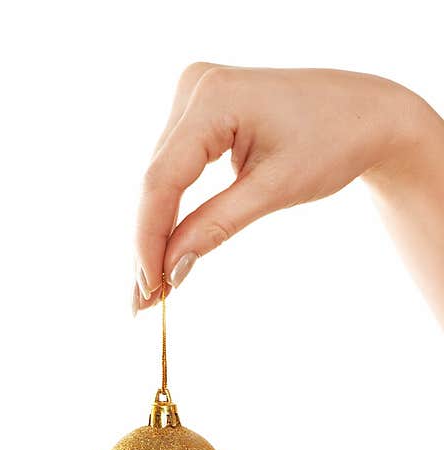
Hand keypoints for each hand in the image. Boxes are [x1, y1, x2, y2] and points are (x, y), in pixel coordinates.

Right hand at [133, 63, 441, 316]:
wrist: (367, 112)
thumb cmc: (335, 142)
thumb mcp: (276, 189)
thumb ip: (216, 225)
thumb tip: (170, 270)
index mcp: (215, 98)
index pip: (162, 179)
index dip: (149, 237)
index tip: (148, 287)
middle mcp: (194, 87)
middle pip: (155, 180)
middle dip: (149, 241)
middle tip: (144, 299)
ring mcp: (192, 96)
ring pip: (158, 178)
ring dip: (154, 231)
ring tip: (151, 285)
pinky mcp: (196, 112)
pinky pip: (171, 169)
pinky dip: (169, 211)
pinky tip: (161, 249)